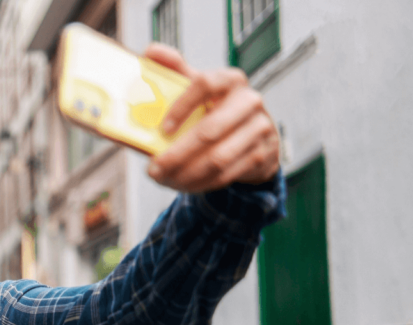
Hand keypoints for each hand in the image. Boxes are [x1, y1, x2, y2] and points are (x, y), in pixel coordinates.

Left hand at [145, 42, 279, 192]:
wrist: (250, 135)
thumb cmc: (213, 109)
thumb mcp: (197, 89)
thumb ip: (175, 72)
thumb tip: (151, 51)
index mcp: (230, 80)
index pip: (206, 84)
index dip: (182, 107)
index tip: (163, 129)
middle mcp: (249, 101)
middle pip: (210, 130)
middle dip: (177, 154)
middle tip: (153, 169)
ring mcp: (259, 129)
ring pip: (218, 158)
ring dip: (186, 174)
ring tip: (163, 179)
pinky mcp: (261, 155)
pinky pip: (226, 175)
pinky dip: (199, 183)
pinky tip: (181, 184)